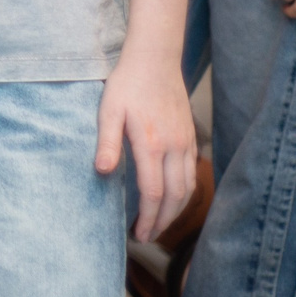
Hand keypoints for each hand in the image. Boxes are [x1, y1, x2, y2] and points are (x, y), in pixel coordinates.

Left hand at [97, 44, 196, 241]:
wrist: (155, 59)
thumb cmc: (127, 84)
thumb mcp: (109, 110)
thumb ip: (107, 142)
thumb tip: (103, 172)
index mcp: (151, 143)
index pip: (154, 193)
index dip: (148, 218)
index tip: (139, 234)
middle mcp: (174, 147)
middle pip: (175, 197)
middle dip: (162, 222)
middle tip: (147, 237)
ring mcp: (186, 142)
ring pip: (187, 188)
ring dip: (175, 211)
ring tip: (158, 225)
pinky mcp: (190, 137)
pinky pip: (192, 173)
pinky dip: (184, 193)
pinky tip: (172, 199)